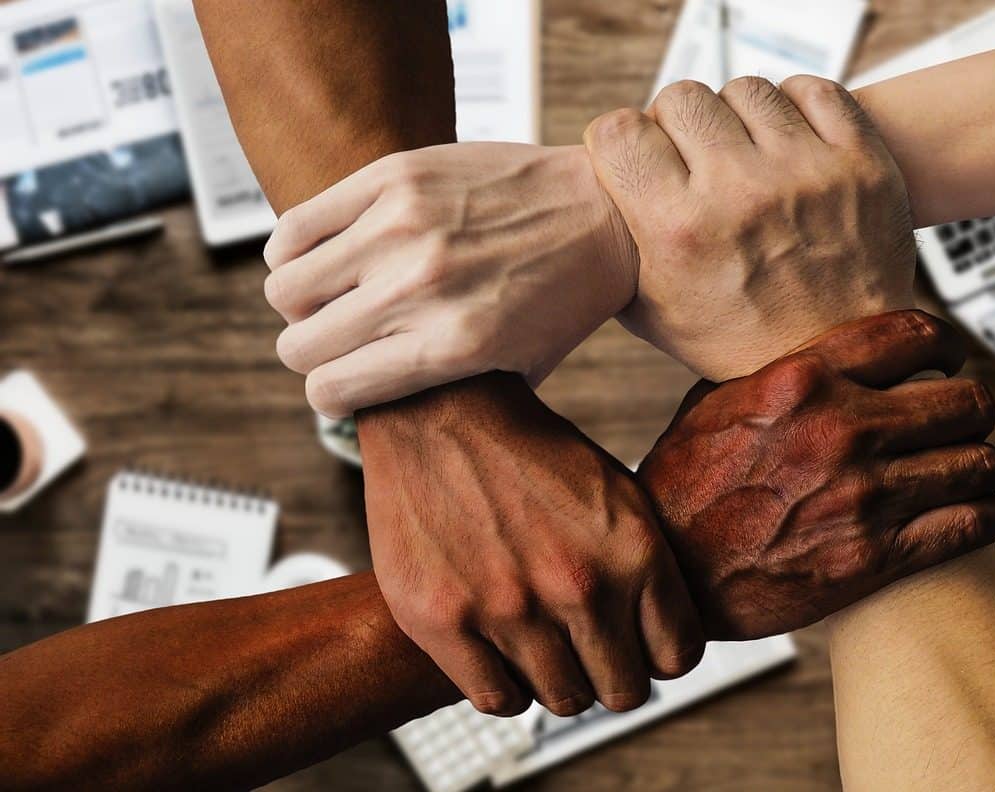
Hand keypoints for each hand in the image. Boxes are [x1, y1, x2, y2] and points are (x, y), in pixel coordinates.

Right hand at [261, 143, 633, 416]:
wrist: (606, 213)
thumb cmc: (564, 297)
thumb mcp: (520, 368)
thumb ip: (449, 394)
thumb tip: (378, 413)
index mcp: (452, 346)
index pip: (333, 388)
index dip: (330, 396)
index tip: (341, 388)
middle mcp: (421, 288)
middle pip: (299, 343)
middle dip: (312, 353)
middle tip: (338, 341)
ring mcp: (403, 227)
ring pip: (285, 285)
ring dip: (301, 301)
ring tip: (333, 296)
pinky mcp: (394, 177)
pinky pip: (296, 226)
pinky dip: (294, 249)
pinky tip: (326, 254)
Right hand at [360, 374, 703, 716]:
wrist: (441, 410)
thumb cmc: (531, 454)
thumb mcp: (618, 493)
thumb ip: (647, 567)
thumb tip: (668, 643)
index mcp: (633, 550)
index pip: (677, 657)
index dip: (659, 654)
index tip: (639, 642)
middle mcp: (578, 586)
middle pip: (624, 691)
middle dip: (612, 672)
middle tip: (589, 647)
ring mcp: (509, 609)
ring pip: (565, 700)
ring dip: (559, 678)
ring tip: (543, 641)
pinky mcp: (444, 622)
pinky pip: (500, 700)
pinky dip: (507, 685)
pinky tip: (503, 650)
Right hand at [584, 76, 916, 380]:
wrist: (837, 363)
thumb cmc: (737, 341)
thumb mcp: (652, 311)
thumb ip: (614, 247)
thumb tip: (584, 197)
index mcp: (680, 232)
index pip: (619, 131)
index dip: (620, 142)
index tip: (635, 159)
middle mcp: (741, 194)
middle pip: (680, 98)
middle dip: (675, 126)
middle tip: (691, 160)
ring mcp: (806, 173)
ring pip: (745, 89)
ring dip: (735, 117)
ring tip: (743, 155)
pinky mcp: (860, 162)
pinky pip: (814, 91)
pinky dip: (794, 108)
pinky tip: (786, 143)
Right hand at [638, 311, 994, 639]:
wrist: (670, 573)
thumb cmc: (684, 487)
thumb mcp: (716, 403)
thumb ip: (779, 371)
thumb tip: (823, 351)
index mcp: (803, 380)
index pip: (914, 336)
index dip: (946, 343)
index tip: (949, 357)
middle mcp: (841, 430)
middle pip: (966, 402)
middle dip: (971, 410)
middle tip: (961, 421)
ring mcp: (864, 496)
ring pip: (980, 463)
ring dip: (980, 466)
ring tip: (968, 471)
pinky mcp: (876, 557)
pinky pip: (973, 524)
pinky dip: (985, 516)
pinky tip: (975, 513)